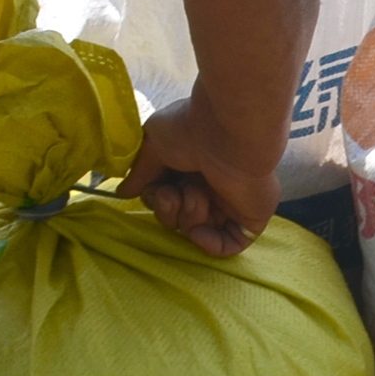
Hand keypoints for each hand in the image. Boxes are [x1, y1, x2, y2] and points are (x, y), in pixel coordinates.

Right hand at [126, 94, 283, 258]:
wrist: (228, 131)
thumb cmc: (190, 130)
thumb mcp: (153, 145)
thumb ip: (140, 172)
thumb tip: (124, 192)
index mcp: (192, 167)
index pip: (167, 197)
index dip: (155, 198)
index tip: (153, 188)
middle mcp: (212, 185)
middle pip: (178, 217)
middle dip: (167, 208)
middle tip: (171, 193)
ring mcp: (231, 203)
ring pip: (196, 230)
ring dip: (188, 213)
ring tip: (197, 191)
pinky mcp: (250, 219)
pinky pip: (226, 246)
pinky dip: (207, 243)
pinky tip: (200, 229)